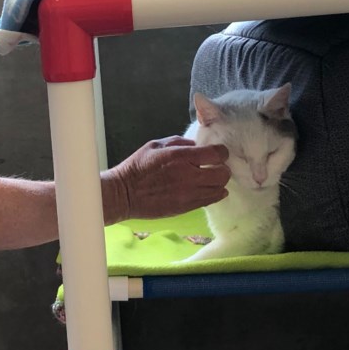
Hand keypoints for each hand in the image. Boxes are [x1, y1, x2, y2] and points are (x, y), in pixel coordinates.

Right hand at [102, 136, 230, 222]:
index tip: (218, 152)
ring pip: (219, 189)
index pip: (216, 153)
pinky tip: (207, 189)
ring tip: (210, 179)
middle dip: (223, 169)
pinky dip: (213, 194)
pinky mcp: (186, 207)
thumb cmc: (138, 166)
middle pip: (223, 174)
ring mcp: (189, 194)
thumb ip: (179, 142)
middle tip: (216, 167)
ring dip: (218, 183)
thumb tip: (196, 145)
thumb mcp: (156, 145)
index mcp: (181, 157)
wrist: (125, 193)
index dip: (221, 152)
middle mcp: (189, 176)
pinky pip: (209, 201)